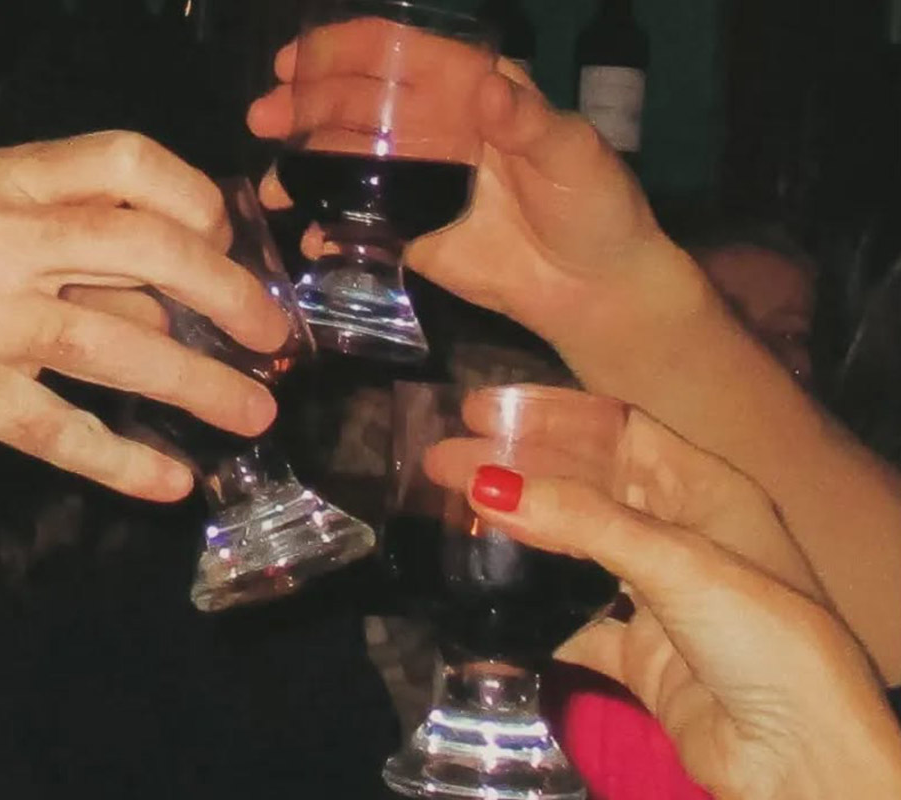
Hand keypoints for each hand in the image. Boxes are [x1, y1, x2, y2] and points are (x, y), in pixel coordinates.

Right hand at [0, 132, 288, 500]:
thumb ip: (65, 245)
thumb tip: (175, 292)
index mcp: (7, 183)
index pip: (128, 161)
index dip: (195, 197)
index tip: (226, 240)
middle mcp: (4, 240)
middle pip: (149, 251)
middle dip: (229, 293)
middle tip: (273, 335)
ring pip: (122, 346)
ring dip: (201, 386)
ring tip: (255, 415)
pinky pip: (64, 431)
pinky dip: (123, 461)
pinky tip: (171, 481)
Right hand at [247, 22, 703, 351]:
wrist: (594, 287)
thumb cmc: (596, 206)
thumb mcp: (573, 153)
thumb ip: (529, 122)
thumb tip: (488, 89)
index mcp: (471, 92)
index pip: (399, 56)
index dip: (345, 51)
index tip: (296, 61)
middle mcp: (435, 128)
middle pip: (359, 106)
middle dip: (306, 106)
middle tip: (263, 118)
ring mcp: (418, 183)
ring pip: (348, 163)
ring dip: (303, 166)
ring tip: (268, 182)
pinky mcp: (412, 235)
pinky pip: (360, 227)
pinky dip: (330, 231)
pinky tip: (309, 238)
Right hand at [424, 388, 900, 799]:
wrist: (797, 754)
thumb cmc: (760, 635)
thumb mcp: (675, 560)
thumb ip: (579, 521)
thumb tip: (485, 486)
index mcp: (705, 489)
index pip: (616, 430)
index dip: (550, 416)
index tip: (483, 410)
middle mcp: (680, 533)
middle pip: (584, 485)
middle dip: (516, 470)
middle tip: (442, 463)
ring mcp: (657, 595)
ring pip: (573, 549)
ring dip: (519, 533)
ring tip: (454, 517)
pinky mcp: (639, 653)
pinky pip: (573, 622)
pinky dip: (532, 615)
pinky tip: (485, 602)